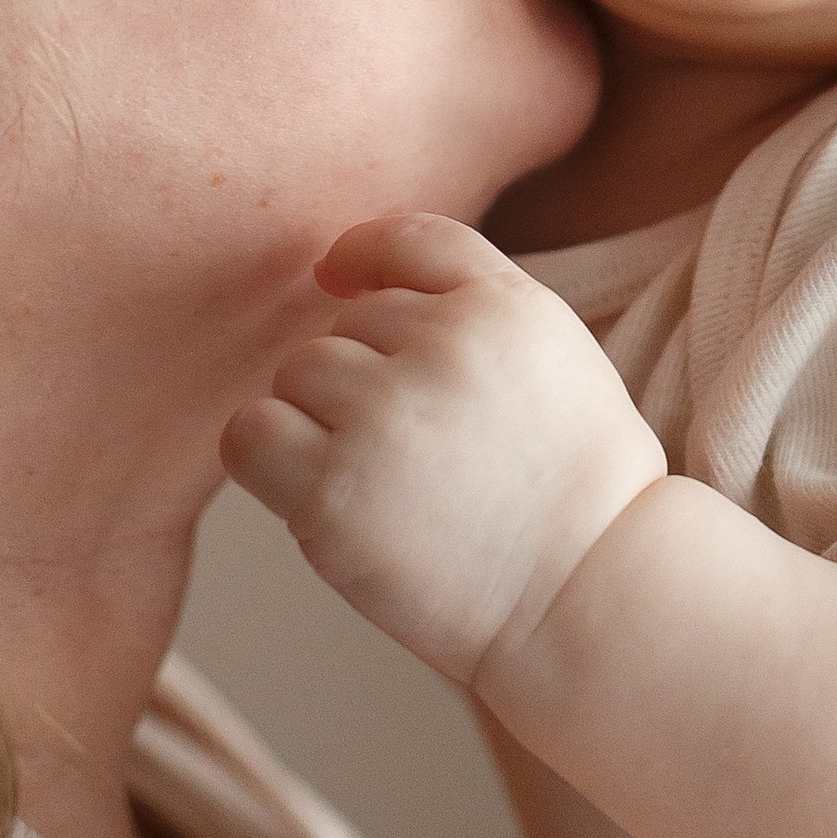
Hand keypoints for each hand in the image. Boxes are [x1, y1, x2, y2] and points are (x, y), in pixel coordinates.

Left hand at [220, 213, 666, 687]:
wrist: (585, 598)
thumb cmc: (575, 491)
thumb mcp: (557, 356)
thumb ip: (474, 304)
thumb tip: (346, 275)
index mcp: (503, 306)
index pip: (407, 240)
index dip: (361, 256)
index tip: (338, 280)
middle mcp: (442, 346)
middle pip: (347, 323)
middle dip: (365, 377)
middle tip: (420, 453)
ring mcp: (383, 414)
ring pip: (298, 374)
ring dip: (320, 420)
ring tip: (384, 481)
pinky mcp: (333, 487)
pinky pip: (251, 434)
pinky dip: (269, 457)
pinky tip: (316, 493)